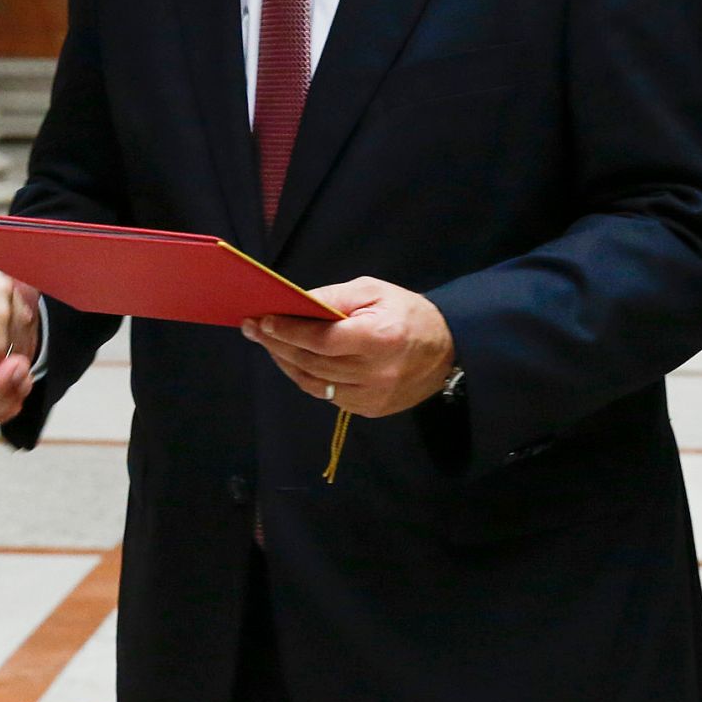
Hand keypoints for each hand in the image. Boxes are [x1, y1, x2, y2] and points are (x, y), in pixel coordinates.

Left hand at [241, 276, 453, 416]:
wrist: (449, 350)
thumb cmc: (407, 312)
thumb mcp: (374, 291)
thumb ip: (334, 296)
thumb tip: (295, 302)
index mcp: (380, 339)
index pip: (322, 339)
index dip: (288, 331)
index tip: (262, 320)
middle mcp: (376, 373)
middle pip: (313, 362)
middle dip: (277, 345)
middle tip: (253, 329)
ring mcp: (374, 397)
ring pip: (315, 383)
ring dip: (286, 363)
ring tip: (268, 344)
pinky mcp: (372, 410)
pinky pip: (328, 396)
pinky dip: (307, 378)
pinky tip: (293, 361)